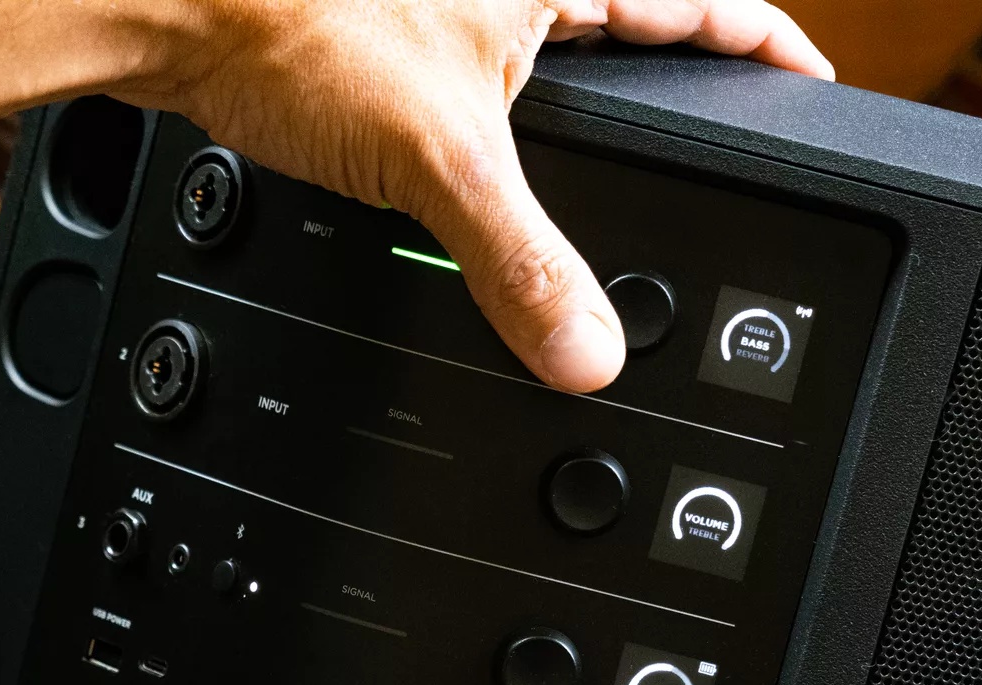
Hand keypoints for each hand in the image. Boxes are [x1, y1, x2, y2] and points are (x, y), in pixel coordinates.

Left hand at [117, 1, 831, 391]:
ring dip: (586, 91)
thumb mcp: (438, 160)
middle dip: (679, 73)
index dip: (765, 52)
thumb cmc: (290, 28)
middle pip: (633, 18)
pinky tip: (486, 154)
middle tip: (721, 127)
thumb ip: (520, 261)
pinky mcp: (389, 23)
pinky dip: (498, 118)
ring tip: (621, 151)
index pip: (704, 3)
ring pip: (550, 41)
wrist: (171, 5)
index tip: (810, 90)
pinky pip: (479, 66)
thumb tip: (586, 352)